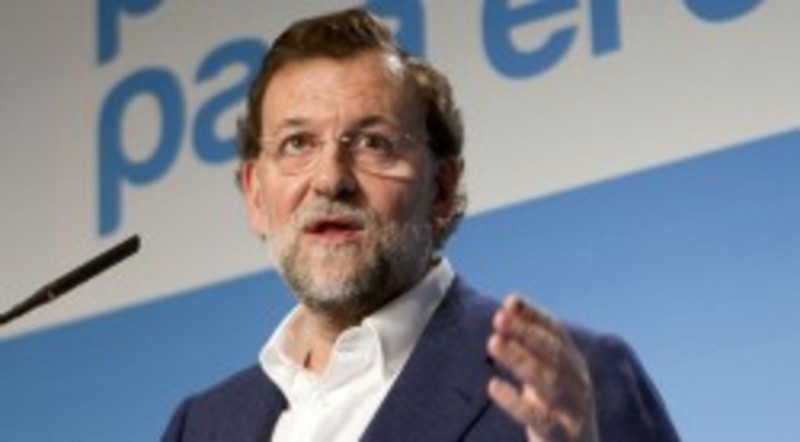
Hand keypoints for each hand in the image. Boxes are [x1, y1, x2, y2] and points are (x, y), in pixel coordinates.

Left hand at [487, 295, 598, 441]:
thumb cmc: (555, 410)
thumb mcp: (545, 375)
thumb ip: (530, 343)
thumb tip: (510, 303)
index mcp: (575, 365)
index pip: (558, 333)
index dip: (536, 315)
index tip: (510, 300)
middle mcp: (579, 384)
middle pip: (555, 354)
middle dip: (528, 333)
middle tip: (498, 318)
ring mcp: (574, 412)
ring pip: (550, 382)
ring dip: (521, 359)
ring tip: (493, 343)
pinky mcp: (563, 438)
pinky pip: (540, 418)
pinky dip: (516, 401)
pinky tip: (493, 386)